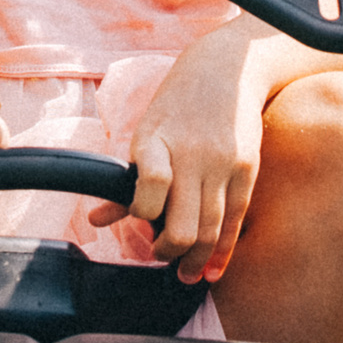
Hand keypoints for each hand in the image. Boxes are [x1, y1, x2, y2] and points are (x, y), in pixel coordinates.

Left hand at [88, 27, 265, 283]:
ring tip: (187, 273)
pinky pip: (235, 219)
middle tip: (162, 258)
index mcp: (157, 141)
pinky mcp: (247, 169)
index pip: (150, 185)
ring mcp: (223, 164)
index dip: (143, 213)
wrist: (227, 69)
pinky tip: (213, 267)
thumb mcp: (146, 134)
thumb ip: (128, 181)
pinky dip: (223, 249)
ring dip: (196, 259)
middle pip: (184, 224)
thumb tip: (96, 220)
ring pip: (210, 228)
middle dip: (169, 252)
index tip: (141, 223)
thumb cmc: (176, 106)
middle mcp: (191, 154)